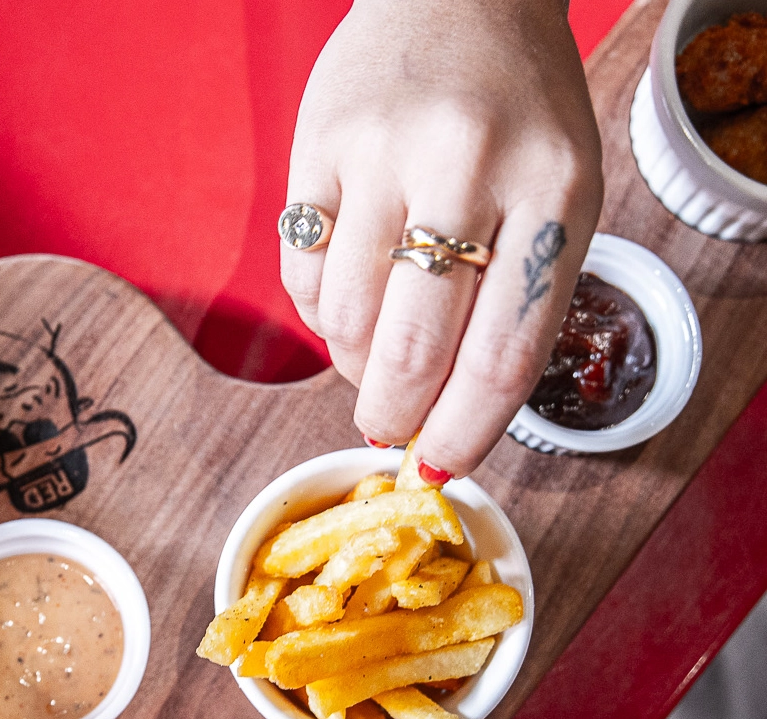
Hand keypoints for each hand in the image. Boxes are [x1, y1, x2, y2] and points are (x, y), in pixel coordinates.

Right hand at [283, 0, 602, 479]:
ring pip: (348, 320)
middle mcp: (470, 166)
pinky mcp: (317, 147)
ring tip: (372, 358)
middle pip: (414, 350)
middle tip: (388, 432)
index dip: (465, 432)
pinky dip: (322, 310)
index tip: (440, 467)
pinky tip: (347, 297)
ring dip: (355, 366)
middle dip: (394, 416)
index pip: (504, 354)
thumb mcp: (561, 186)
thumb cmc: (517, 104)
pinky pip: (304, 273)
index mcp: (556, 186)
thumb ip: (520, 293)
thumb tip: (448, 412)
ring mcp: (384, 153)